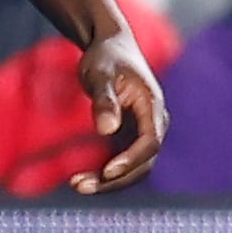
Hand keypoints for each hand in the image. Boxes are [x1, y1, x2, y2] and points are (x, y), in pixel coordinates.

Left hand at [69, 28, 166, 193]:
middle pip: (144, 162)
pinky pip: (124, 163)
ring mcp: (145, 131)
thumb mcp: (99, 74)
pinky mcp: (132, 136)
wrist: (110, 46)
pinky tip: (79, 179)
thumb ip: (104, 100)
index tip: (107, 171)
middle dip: (115, 179)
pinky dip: (105, 174)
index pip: (150, 142)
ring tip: (77, 185)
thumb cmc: (105, 57)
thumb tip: (106, 131)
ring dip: (110, 181)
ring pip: (135, 168)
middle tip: (79, 185)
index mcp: (153, 106)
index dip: (131, 159)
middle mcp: (154, 122)